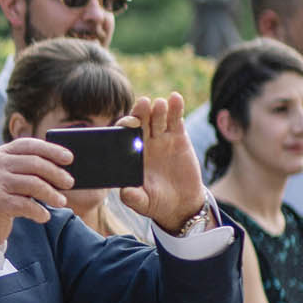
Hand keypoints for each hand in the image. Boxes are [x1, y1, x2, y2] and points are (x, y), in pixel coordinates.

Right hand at [0, 137, 73, 244]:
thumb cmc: (4, 195)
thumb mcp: (13, 176)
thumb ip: (30, 168)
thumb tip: (64, 168)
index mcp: (0, 154)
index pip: (29, 145)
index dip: (51, 150)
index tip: (69, 158)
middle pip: (35, 163)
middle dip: (56, 174)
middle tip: (69, 183)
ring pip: (33, 184)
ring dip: (51, 194)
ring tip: (62, 202)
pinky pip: (26, 205)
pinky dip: (39, 212)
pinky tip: (44, 216)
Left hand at [114, 94, 207, 232]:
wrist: (180, 204)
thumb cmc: (155, 203)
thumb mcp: (142, 202)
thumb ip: (133, 197)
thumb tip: (125, 191)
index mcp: (130, 156)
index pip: (123, 136)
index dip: (125, 128)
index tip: (128, 123)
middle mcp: (144, 144)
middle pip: (140, 123)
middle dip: (140, 113)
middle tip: (142, 103)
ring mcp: (161, 139)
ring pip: (158, 119)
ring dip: (158, 109)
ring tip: (159, 104)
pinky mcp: (178, 138)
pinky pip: (175, 120)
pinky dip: (176, 109)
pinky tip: (176, 98)